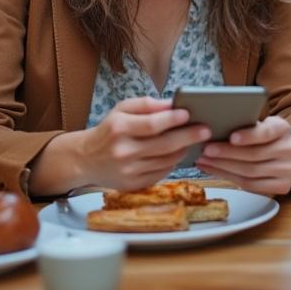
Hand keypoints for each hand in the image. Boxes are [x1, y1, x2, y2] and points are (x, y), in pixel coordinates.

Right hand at [75, 97, 209, 190]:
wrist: (84, 160)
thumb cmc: (108, 131)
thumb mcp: (120, 110)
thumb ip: (145, 105)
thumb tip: (170, 104)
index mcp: (119, 129)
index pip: (152, 124)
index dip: (173, 119)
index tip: (189, 114)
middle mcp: (123, 152)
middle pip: (164, 145)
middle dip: (188, 136)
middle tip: (206, 130)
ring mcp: (128, 171)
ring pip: (166, 160)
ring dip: (183, 149)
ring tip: (193, 140)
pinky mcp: (133, 185)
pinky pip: (161, 172)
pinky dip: (172, 162)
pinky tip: (177, 153)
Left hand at [195, 116, 290, 195]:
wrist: (288, 156)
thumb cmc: (265, 138)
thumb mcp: (261, 125)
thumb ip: (246, 126)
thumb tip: (214, 129)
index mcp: (282, 128)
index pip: (267, 132)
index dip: (249, 136)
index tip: (231, 137)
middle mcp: (288, 149)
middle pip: (254, 155)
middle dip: (227, 153)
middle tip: (206, 150)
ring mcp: (287, 170)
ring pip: (250, 172)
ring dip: (223, 167)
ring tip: (204, 161)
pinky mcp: (282, 186)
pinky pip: (251, 185)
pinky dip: (229, 178)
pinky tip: (214, 170)